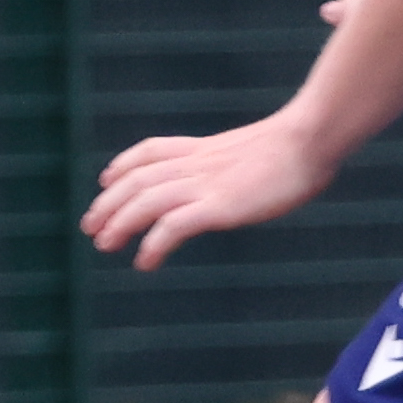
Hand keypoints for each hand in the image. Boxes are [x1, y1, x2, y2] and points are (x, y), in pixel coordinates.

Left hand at [84, 110, 338, 273]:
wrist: (311, 140)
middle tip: (90, 227)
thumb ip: (238, 162)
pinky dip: (153, 243)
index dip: (123, 166)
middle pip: (137, 179)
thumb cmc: (299, 147)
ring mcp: (206, 184)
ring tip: (104, 245)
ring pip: (145, 201)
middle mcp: (196, 164)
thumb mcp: (257, 150)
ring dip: (119, 223)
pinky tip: (145, 262)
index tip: (106, 181)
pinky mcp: (219, 205)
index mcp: (204, 148)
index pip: (150, 150)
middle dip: (108, 204)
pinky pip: (173, 225)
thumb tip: (243, 174)